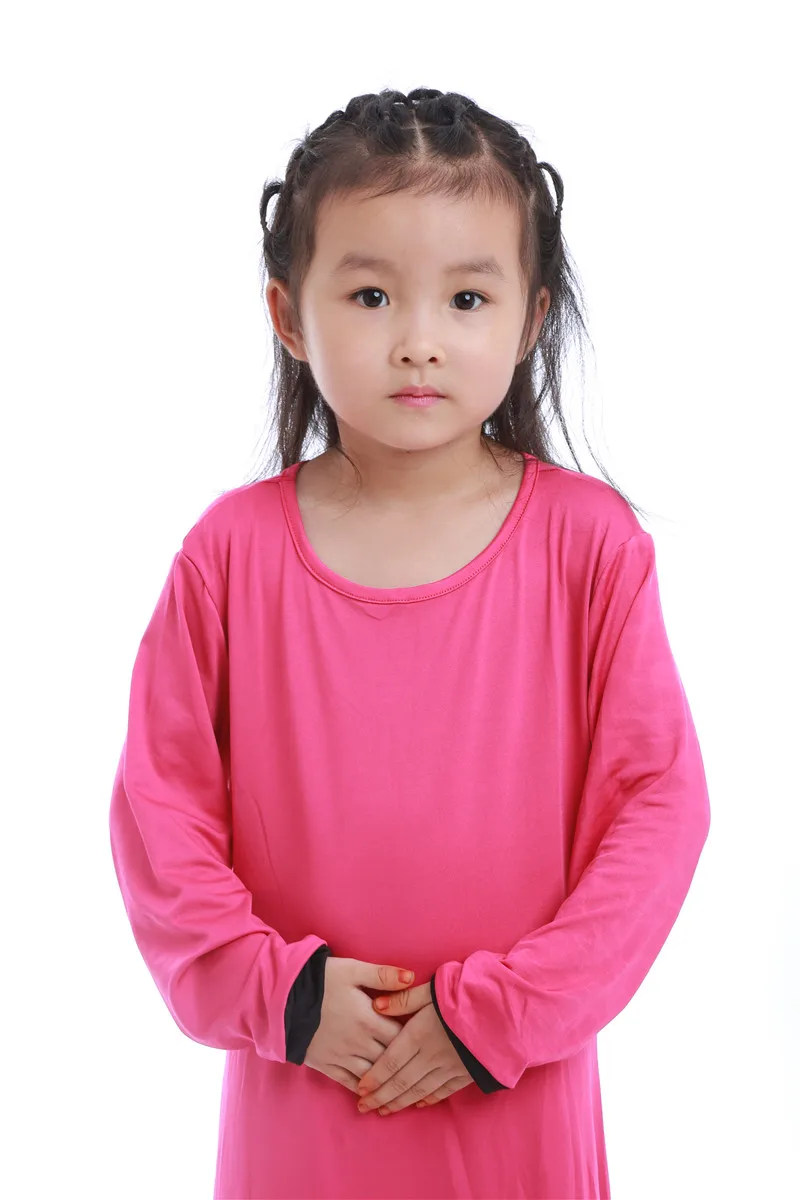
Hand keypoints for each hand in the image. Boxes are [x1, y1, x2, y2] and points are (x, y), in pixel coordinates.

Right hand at [303, 957, 414, 1094]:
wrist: (282, 999)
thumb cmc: (320, 980)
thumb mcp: (352, 970)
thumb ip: (383, 975)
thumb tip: (412, 978)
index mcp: (369, 1019)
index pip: (401, 1035)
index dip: (414, 1038)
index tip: (423, 1039)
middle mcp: (359, 1043)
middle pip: (390, 1058)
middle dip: (404, 1061)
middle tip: (418, 1065)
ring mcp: (342, 1057)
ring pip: (372, 1075)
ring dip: (387, 1080)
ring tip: (401, 1085)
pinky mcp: (326, 1066)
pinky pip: (349, 1083)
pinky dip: (363, 1090)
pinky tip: (373, 1094)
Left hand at [356, 980, 473, 1115]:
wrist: (508, 1009)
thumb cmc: (468, 993)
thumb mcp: (433, 988)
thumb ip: (404, 998)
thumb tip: (377, 1005)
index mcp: (420, 1034)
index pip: (390, 1062)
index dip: (374, 1077)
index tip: (360, 1089)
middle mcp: (432, 1055)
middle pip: (401, 1081)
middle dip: (380, 1096)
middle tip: (364, 1107)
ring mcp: (451, 1067)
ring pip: (419, 1090)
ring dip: (400, 1102)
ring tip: (384, 1110)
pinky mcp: (467, 1072)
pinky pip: (443, 1090)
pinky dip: (428, 1098)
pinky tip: (419, 1104)